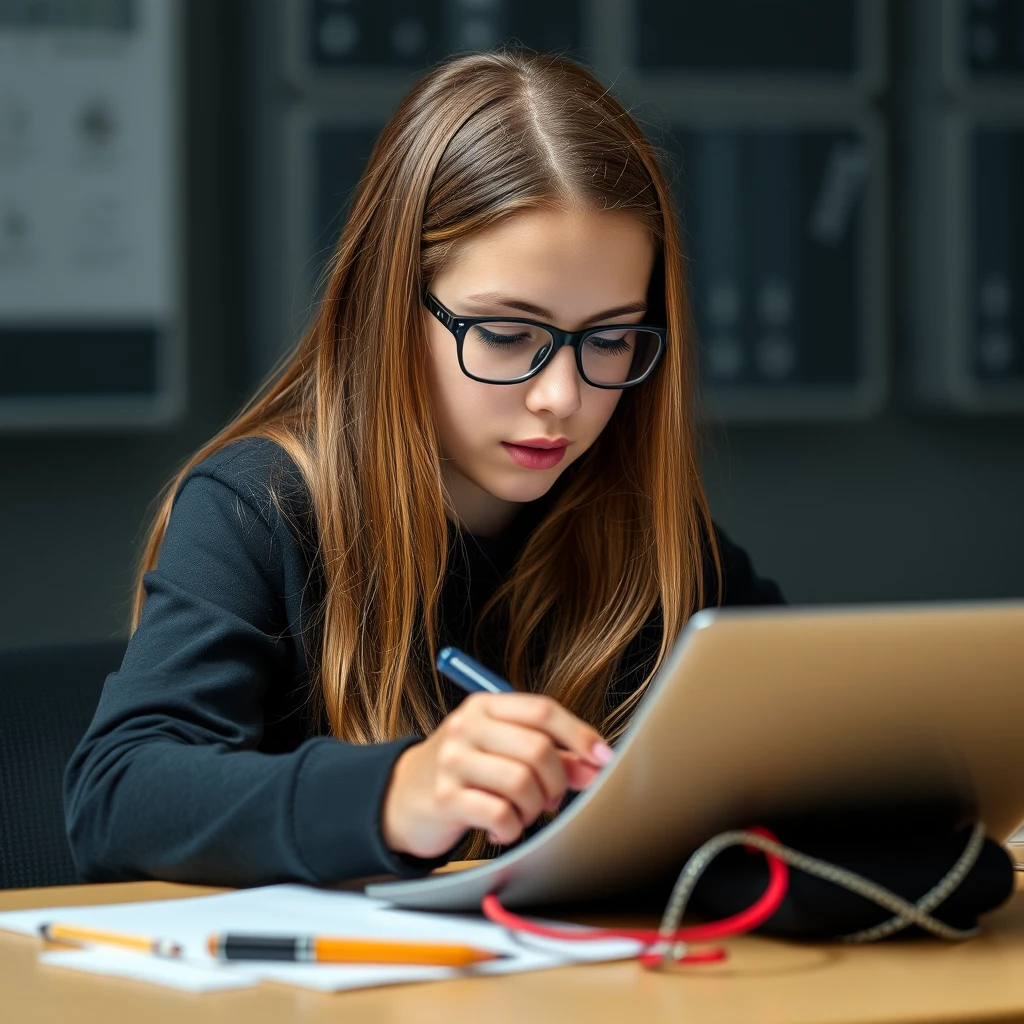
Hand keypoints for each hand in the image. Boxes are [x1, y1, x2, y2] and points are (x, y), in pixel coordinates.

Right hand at [381, 692, 614, 858]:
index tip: (603, 758)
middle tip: (550, 799)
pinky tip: (502, 830)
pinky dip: (511, 828)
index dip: (579, 735)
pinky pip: (499, 814)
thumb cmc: (464, 772)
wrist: (400, 797)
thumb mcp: (502, 752)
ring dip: (534, 808)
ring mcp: (452, 761)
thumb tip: (596, 766)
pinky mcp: (444, 797)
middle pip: (537, 748)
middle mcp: (466, 726)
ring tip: (522, 814)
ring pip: (522, 782)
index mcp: (485, 707)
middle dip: (557, 781)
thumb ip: (550, 755)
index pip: (543, 710)